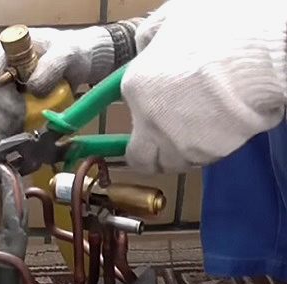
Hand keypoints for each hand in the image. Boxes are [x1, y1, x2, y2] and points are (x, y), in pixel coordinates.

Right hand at [0, 25, 134, 147]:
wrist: (84, 62)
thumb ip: (51, 66)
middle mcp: (2, 69)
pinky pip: (5, 120)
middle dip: (2, 118)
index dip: (2, 97)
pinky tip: (15, 144)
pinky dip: (9, 133)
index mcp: (9, 50)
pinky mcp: (13, 103)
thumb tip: (32, 88)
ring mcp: (6, 88)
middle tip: (17, 134)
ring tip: (16, 142)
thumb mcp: (67, 53)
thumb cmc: (75, 52)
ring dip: (3, 129)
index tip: (18, 112)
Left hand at [122, 0, 286, 172]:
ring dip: (184, 150)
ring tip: (203, 127)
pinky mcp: (212, 153)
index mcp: (136, 87)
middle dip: (153, 154)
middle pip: (145, 160)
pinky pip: (207, 156)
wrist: (261, 50)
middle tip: (167, 140)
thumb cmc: (219, 27)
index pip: (126, 120)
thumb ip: (152, 38)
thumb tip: (147, 49)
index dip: (143, 122)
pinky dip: (212, 146)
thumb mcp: (174, 17)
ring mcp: (181, 142)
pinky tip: (224, 124)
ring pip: (177, 161)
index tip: (154, 117)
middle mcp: (151, 122)